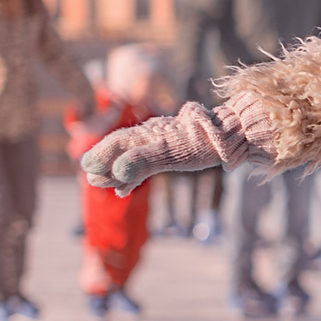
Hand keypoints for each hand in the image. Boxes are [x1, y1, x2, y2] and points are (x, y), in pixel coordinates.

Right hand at [81, 102, 248, 195]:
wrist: (233, 136)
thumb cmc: (202, 143)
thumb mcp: (171, 153)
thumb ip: (143, 161)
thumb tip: (117, 172)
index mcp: (147, 134)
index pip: (117, 143)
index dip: (101, 156)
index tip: (88, 170)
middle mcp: (151, 135)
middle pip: (121, 149)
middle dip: (105, 164)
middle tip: (92, 179)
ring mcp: (163, 142)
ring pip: (132, 156)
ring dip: (117, 171)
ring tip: (106, 185)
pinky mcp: (174, 150)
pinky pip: (146, 162)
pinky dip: (133, 174)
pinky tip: (127, 187)